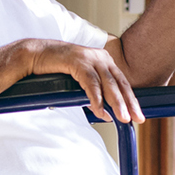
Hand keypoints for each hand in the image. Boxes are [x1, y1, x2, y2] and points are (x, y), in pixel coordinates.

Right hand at [20, 40, 144, 124]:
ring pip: (108, 84)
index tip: (138, 116)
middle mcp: (101, 57)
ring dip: (116, 103)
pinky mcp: (78, 60)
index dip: (131, 100)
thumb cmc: (57, 70)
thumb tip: (105, 113)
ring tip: (122, 118)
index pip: (122, 83)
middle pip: (119, 84)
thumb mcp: (81, 81)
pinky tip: (99, 110)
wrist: (36, 55)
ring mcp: (90, 58)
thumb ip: (95, 93)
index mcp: (105, 61)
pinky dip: (96, 98)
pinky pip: (91, 82)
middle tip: (136, 119)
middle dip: (129, 104)